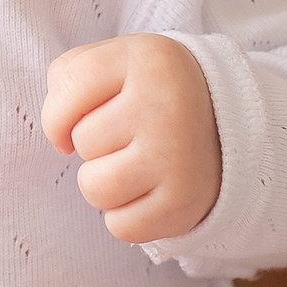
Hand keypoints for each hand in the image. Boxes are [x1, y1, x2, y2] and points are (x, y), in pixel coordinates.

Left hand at [40, 34, 221, 244]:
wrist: (230, 128)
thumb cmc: (152, 94)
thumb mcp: (118, 62)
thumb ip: (71, 75)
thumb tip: (58, 135)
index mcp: (149, 60)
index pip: (69, 85)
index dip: (56, 113)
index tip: (72, 121)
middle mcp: (166, 105)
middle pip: (81, 141)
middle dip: (93, 144)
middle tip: (130, 136)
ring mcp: (177, 157)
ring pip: (94, 188)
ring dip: (103, 183)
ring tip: (133, 165)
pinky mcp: (183, 203)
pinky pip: (120, 226)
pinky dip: (126, 216)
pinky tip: (149, 192)